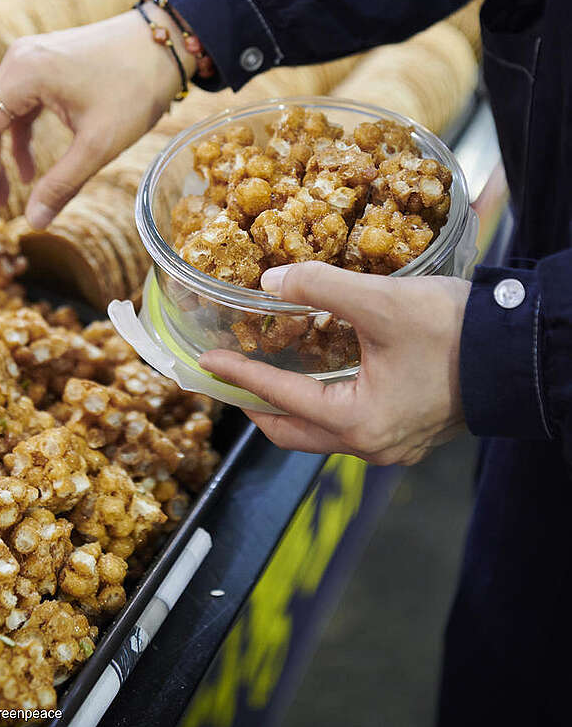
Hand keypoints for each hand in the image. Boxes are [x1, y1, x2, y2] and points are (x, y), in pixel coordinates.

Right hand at [0, 5, 195, 227]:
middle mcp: (18, 61)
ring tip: (2, 199)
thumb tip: (34, 223)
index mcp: (23, 75)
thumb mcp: (99, 144)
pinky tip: (28, 172)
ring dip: (1, 158)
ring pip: (1, 117)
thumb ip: (62, 184)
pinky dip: (20, 139)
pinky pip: (20, 106)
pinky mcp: (47, 65)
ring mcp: (31, 60)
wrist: (165, 42)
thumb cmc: (136, 87)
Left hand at [200, 261, 470, 464]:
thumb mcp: (379, 301)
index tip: (207, 364)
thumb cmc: (455, 331)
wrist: (519, 350)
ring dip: (290, 407)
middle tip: (229, 379)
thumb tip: (270, 281)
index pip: (279, 400)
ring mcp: (394, 444)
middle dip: (256, 405)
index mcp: (359, 422)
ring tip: (265, 376)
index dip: (240, 377)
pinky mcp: (410, 430)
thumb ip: (319, 287)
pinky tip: (317, 377)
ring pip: (322, 433)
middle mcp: (373, 444)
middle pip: (294, 433)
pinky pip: (350, 425)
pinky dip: (322, 405)